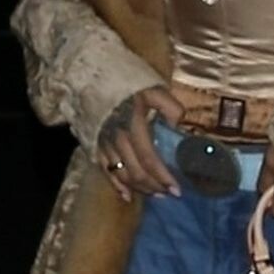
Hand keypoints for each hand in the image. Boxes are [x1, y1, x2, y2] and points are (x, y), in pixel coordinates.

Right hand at [97, 85, 186, 201]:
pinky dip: (117, 186)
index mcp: (132, 126)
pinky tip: (128, 196)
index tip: (177, 189)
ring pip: (122, 175)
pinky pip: (105, 171)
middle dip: (154, 186)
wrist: (94, 76)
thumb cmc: (127, 83)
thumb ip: (169, 106)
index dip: (163, 177)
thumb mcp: (152, 88)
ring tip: (155, 194)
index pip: (149, 159)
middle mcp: (116, 139)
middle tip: (170, 194)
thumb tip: (179, 124)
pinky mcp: (95, 146)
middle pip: (135, 172)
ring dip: (139, 188)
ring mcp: (103, 144)